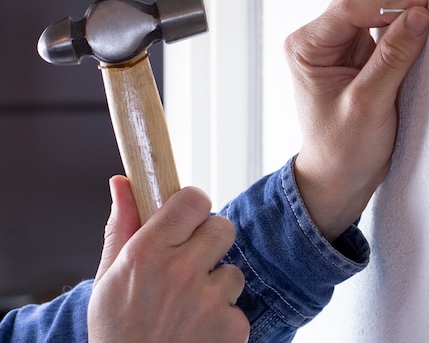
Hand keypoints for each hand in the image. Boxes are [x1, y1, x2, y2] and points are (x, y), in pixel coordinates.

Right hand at [88, 176, 248, 342]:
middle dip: (209, 242)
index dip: (191, 207)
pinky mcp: (233, 327)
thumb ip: (121, 226)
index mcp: (146, 254)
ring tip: (188, 310)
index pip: (193, 199)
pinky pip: (238, 306)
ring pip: (232, 270)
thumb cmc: (118, 333)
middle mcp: (180, 273)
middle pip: (223, 226)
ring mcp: (209, 301)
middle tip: (191, 265)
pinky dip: (223, 318)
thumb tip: (122, 183)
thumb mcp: (108, 279)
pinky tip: (199, 332)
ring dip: (216, 286)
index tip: (186, 220)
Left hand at [284, 0, 428, 241]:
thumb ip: (391, 59)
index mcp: (307, 47)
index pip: (350, 10)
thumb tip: (420, 15)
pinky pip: (371, 9)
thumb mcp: (367, 107)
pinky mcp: (354, 48)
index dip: (387, 8)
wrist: (335, 175)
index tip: (421, 12)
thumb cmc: (342, 148)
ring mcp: (335, 40)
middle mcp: (317, 37)